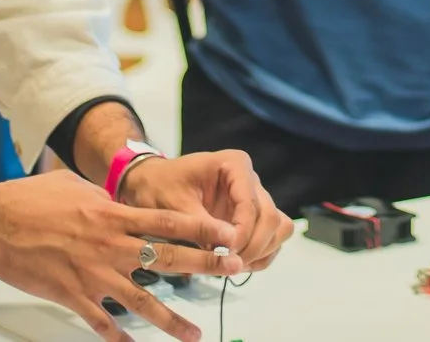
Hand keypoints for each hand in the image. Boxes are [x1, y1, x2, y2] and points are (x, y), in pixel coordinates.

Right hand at [0, 168, 243, 341]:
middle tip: (233, 269)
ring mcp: (92, 274)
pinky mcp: (71, 296)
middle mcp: (109, 244)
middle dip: (204, 264)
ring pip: (142, 300)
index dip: (201, 227)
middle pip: (167, 257)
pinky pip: (101, 323)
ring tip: (194, 333)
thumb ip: (103, 198)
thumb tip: (119, 202)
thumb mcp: (73, 186)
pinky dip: (119, 338)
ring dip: (171, 319)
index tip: (228, 233)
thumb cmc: (28, 199)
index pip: (167, 220)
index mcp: (111, 213)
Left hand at [121, 150, 293, 270]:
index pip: (251, 203)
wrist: (151, 185)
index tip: (225, 253)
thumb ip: (201, 226)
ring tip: (232, 264)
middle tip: (229, 264)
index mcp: (234, 165)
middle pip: (270, 217)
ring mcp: (254, 197)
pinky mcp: (251, 216)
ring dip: (261, 250)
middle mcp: (250, 179)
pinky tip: (236, 263)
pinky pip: (271, 237)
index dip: (243, 232)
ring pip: (278, 227)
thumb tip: (229, 247)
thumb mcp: (173, 207)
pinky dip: (260, 254)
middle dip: (253, 245)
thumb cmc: (158, 187)